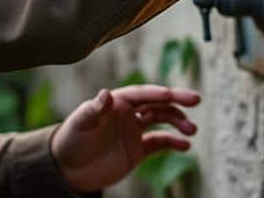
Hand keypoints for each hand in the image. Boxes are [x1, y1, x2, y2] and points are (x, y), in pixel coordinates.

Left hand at [51, 84, 200, 193]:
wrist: (67, 170)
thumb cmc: (70, 141)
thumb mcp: (80, 123)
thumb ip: (95, 109)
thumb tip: (106, 94)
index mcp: (117, 102)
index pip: (142, 94)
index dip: (157, 93)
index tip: (173, 95)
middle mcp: (129, 113)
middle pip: (158, 103)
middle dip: (177, 101)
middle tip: (196, 100)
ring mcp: (135, 131)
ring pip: (163, 121)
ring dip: (178, 122)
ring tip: (192, 130)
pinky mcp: (138, 150)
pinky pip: (160, 143)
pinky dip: (173, 143)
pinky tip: (185, 146)